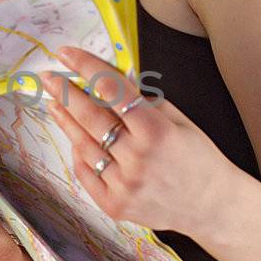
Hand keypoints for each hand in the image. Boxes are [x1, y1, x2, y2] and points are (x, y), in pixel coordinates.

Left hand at [43, 46, 229, 236]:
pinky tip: (73, 138)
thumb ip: (143, 102)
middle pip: (90, 117)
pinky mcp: (114, 205)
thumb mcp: (179, 120)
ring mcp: (123, 184)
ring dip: (66, 121)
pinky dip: (79, 153)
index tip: (66, 54)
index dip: (85, 68)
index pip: (111, 90)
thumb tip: (109, 81)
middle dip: (65, 92)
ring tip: (53, 103)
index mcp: (156, 131)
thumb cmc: (198, 157)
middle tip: (48, 78)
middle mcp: (137, 158)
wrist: (212, 206)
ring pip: (83, 145)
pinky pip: (86, 173)